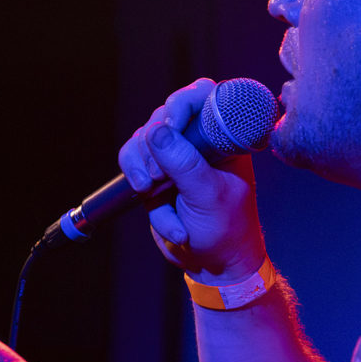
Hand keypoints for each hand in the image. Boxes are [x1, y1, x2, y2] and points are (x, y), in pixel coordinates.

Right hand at [117, 79, 267, 282]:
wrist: (215, 265)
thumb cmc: (227, 229)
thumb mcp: (208, 196)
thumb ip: (184, 163)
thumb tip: (155, 131)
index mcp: (226, 138)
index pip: (204, 96)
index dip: (182, 104)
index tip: (170, 127)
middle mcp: (201, 141)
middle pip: (164, 115)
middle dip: (153, 143)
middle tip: (159, 177)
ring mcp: (176, 157)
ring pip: (142, 139)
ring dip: (141, 166)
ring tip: (152, 192)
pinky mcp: (156, 174)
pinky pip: (133, 163)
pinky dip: (137, 184)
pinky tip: (156, 206)